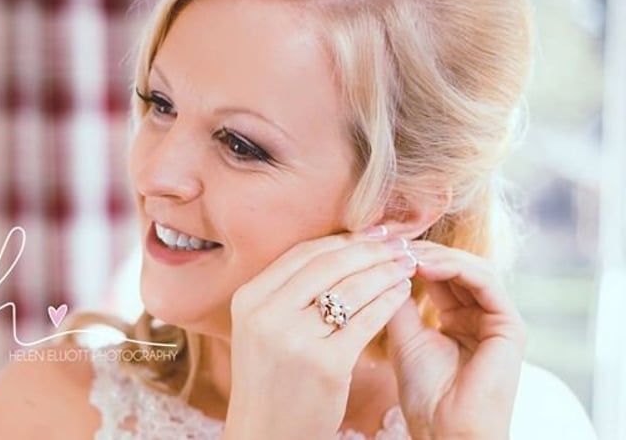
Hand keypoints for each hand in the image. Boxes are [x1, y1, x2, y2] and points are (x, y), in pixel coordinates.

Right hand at [223, 231, 415, 439]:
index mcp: (248, 298)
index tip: (371, 233)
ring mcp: (294, 339)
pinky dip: (388, 301)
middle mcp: (266, 314)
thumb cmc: (271, 379)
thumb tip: (338, 249)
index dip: (342, 239)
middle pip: (328, 264)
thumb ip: (287, 292)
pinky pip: (365, 321)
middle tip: (398, 243)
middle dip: (369, 250)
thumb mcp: (261, 328)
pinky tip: (402, 293)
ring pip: (351, 289)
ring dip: (385, 271)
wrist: (264, 435)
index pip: (302, 253)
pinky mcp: (325, 365)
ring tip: (405, 265)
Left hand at [386, 241, 526, 439]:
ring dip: (436, 257)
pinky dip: (455, 268)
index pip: (436, 274)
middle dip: (422, 251)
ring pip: (470, 268)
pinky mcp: (510, 326)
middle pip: (454, 266)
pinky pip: (485, 282)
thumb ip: (398, 299)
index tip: (379, 244)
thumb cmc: (424, 393)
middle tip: (392, 241)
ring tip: (406, 254)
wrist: (446, 430)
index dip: (409, 257)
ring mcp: (497, 320)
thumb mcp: (403, 334)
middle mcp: (479, 316)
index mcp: (457, 319)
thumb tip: (384, 262)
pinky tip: (424, 266)